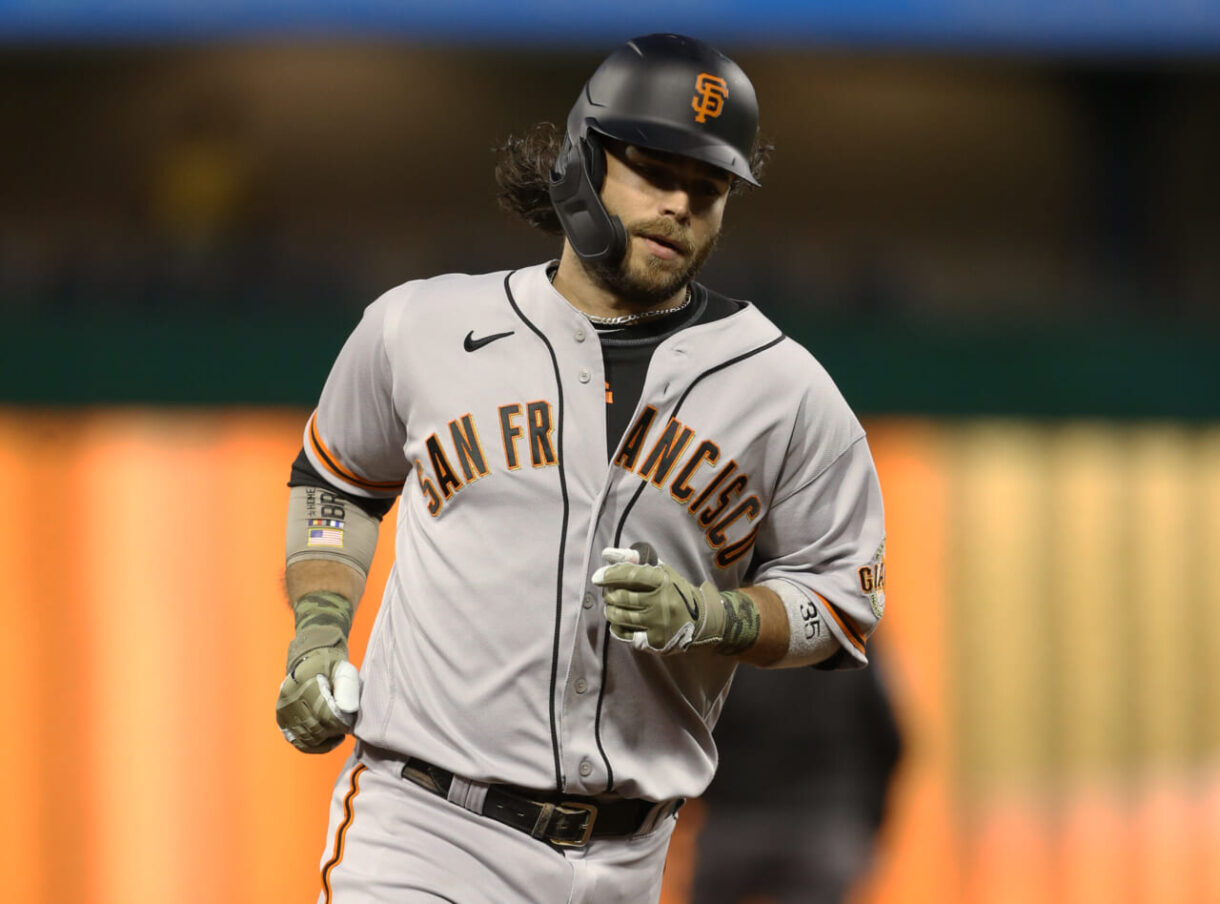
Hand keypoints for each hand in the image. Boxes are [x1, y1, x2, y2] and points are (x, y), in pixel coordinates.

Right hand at [275, 644, 360, 753]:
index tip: (350, 719)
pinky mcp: (282, 720)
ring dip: (326, 740)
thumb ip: (348, 688)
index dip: (342, 722)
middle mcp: (290, 698)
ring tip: (338, 731)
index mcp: (305, 683)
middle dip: (335, 732)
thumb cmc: (332, 667)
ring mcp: (284, 711)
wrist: (310, 662)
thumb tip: (348, 710)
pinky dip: (315, 746)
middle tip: (346, 725)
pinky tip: (328, 740)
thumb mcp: (344, 671)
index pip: (326, 715)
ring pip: (307, 739)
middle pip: (316, 729)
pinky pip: (298, 742)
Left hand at [592, 545, 726, 654]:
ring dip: (610, 611)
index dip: (610, 575)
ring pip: (620, 616)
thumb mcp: (662, 572)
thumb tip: (607, 554)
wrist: (701, 621)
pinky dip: (617, 627)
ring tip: (612, 607)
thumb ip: (635, 562)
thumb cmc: (676, 592)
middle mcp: (660, 602)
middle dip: (610, 595)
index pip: (631, 574)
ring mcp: (657, 623)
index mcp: (663, 581)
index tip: (597, 577)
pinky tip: (618, 623)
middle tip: (610, 594)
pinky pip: (625, 634)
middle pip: (621, 597)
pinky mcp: (655, 641)